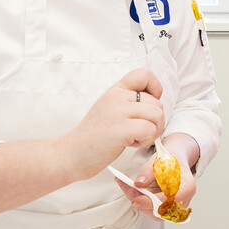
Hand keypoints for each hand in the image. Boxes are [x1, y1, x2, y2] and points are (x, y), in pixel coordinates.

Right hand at [58, 67, 164, 181]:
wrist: (71, 154)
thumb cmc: (93, 136)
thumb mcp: (109, 108)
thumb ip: (128, 101)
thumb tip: (155, 103)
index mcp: (116, 90)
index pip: (145, 74)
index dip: (155, 90)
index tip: (147, 107)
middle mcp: (117, 97)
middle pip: (157, 103)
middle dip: (154, 121)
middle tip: (137, 132)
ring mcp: (118, 112)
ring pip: (157, 116)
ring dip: (151, 132)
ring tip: (134, 137)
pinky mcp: (120, 129)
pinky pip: (150, 130)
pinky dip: (145, 141)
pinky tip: (130, 143)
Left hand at [117, 141, 197, 220]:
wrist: (174, 161)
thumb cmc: (170, 160)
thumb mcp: (159, 160)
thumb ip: (148, 171)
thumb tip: (139, 183)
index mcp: (187, 188)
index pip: (169, 200)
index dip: (152, 201)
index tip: (137, 199)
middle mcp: (183, 201)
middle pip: (161, 210)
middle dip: (141, 201)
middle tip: (128, 188)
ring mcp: (174, 206)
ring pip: (154, 213)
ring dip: (138, 201)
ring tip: (128, 186)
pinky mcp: (165, 208)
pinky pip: (150, 210)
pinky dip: (139, 201)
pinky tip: (132, 190)